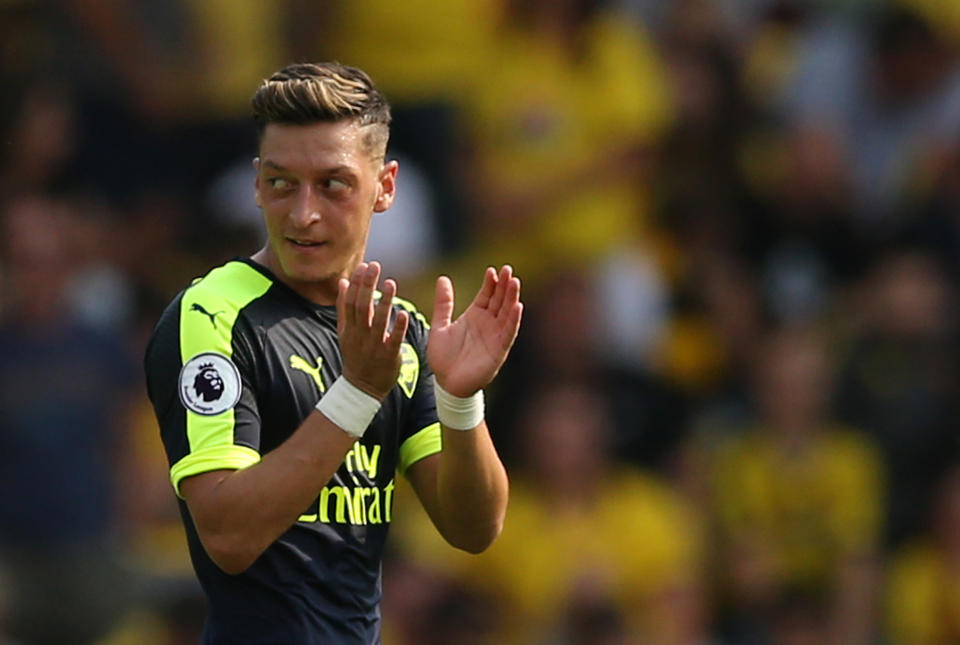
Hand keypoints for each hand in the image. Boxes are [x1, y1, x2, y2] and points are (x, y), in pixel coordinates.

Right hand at [337, 261, 408, 399]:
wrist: (361, 388)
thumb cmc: (356, 356)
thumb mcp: (345, 332)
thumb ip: (344, 307)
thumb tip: (344, 282)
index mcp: (349, 328)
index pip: (350, 302)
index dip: (357, 283)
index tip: (363, 266)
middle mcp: (359, 335)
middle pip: (361, 307)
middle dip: (367, 286)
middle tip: (374, 266)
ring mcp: (373, 346)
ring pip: (377, 321)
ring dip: (384, 301)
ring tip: (391, 283)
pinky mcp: (388, 356)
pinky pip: (393, 340)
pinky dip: (398, 327)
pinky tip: (403, 313)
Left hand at [428, 265, 522, 396]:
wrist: (446, 384)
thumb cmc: (443, 358)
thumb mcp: (439, 326)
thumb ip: (443, 304)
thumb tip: (443, 278)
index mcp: (474, 316)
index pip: (486, 294)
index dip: (490, 283)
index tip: (492, 270)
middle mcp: (488, 323)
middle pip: (499, 300)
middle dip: (504, 285)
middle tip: (508, 269)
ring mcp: (494, 336)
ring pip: (507, 313)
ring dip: (512, 298)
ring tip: (515, 282)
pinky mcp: (499, 350)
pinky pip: (508, 332)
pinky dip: (514, 319)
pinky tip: (518, 306)